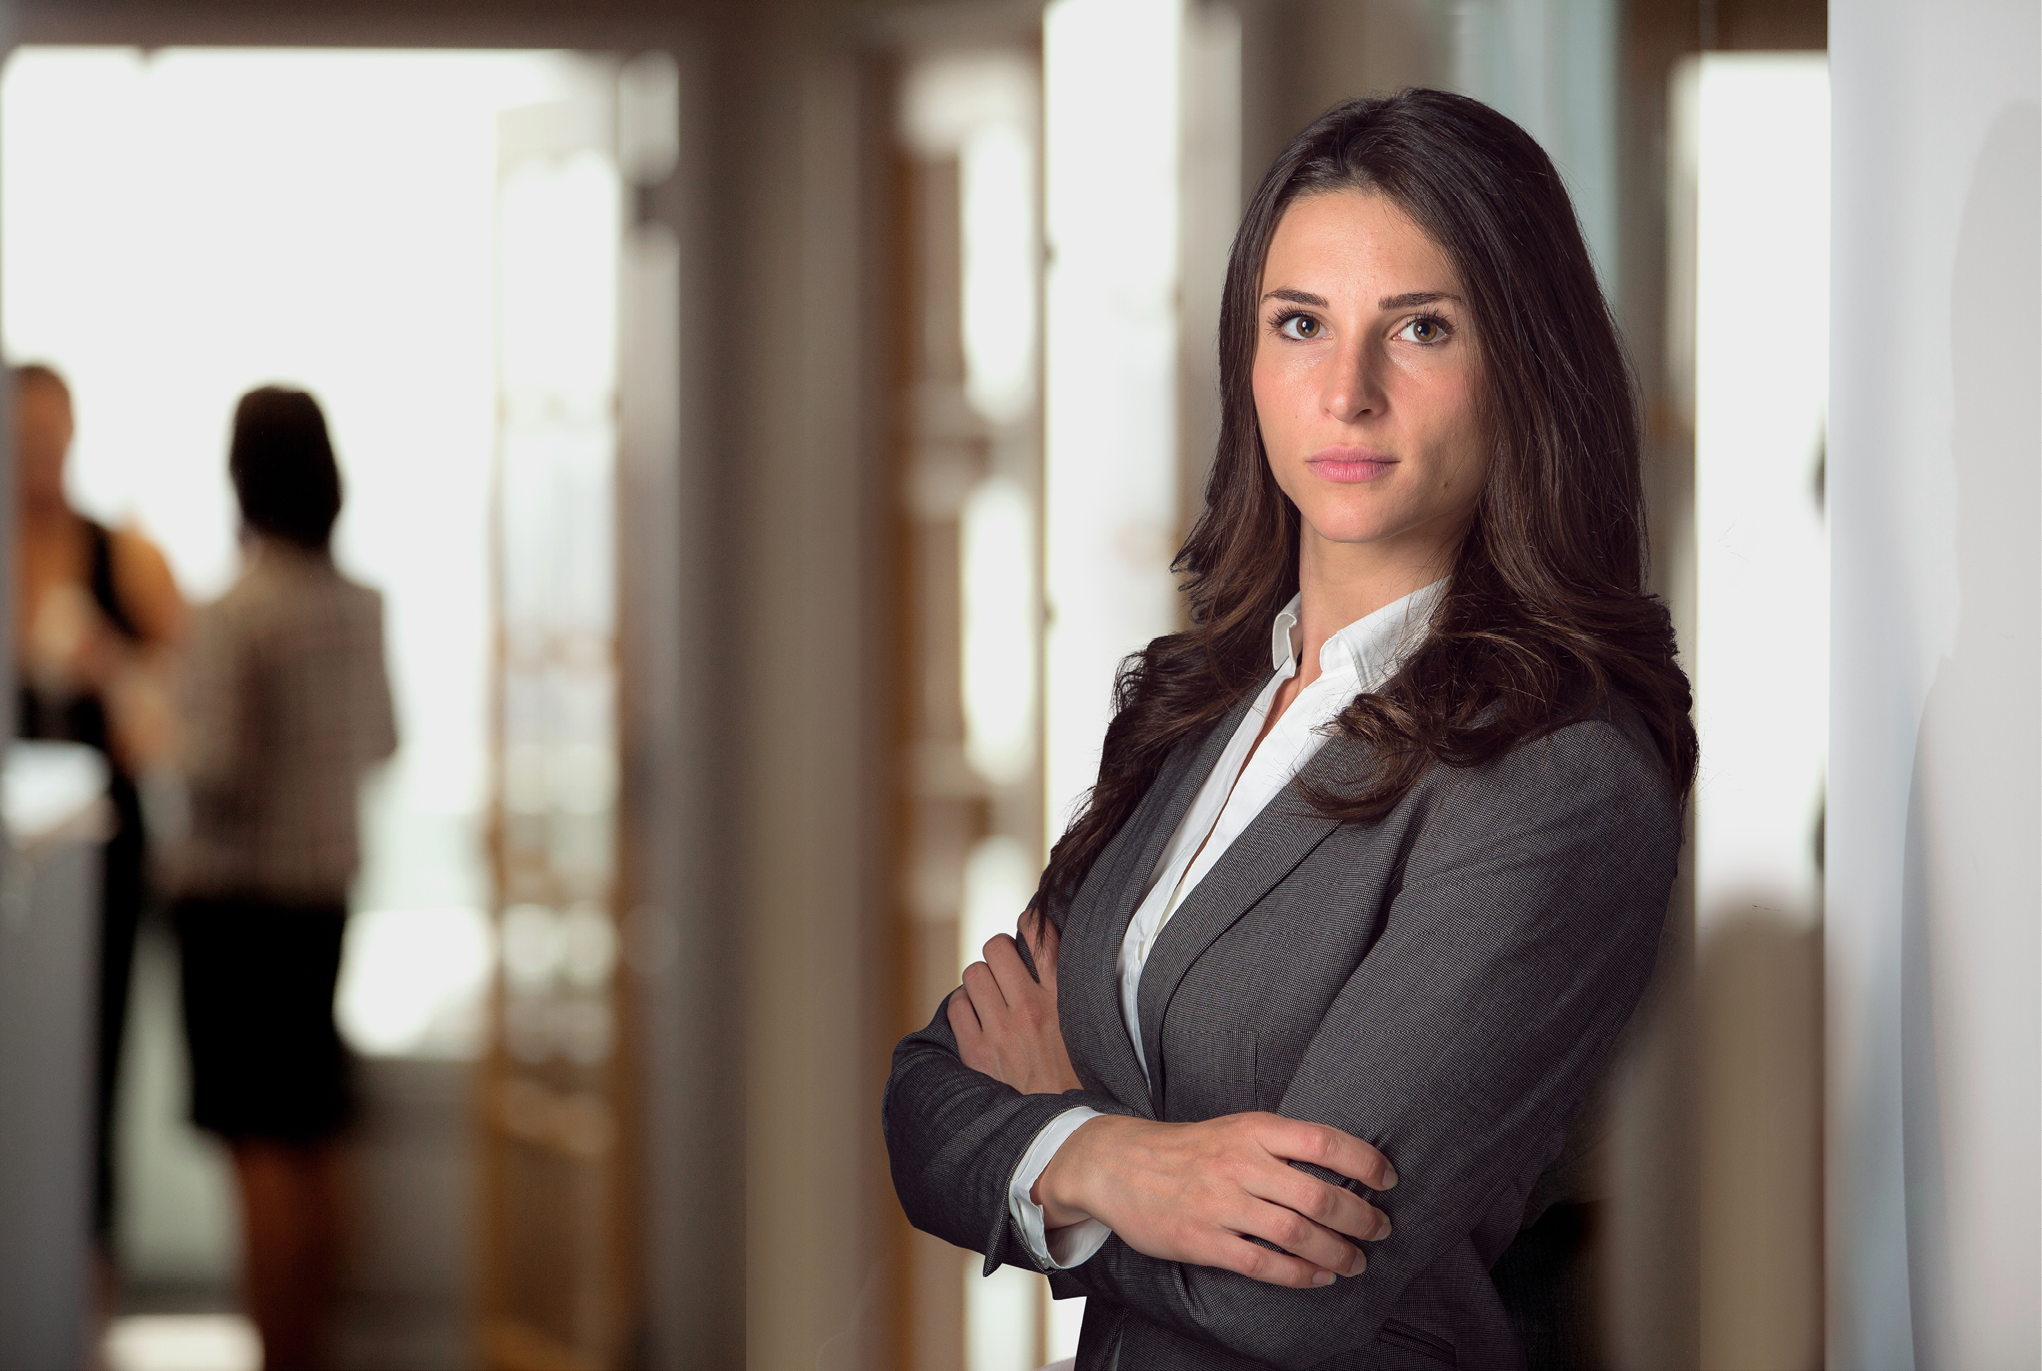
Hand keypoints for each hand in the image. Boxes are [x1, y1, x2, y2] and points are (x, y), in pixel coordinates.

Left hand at [949, 909, 1081, 1095]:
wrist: (1061, 1134)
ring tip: (990, 993)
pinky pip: (957, 1006)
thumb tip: (1061, 971)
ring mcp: (999, 1031)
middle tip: (1005, 966)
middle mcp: (1029, 1009)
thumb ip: (1078, 1001)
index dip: (1031, 922)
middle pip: (996, 948)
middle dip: (998, 952)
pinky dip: (964, 1006)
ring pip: (973, 973)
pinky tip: (976, 1016)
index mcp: (1062, 1002)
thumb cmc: (1081, 1084)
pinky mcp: (976, 1052)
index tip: (1028, 923)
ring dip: (980, 979)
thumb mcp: (1092, 1036)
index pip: (1042, 938)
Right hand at [1033, 1111, 1397, 1287]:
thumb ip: (1279, 1143)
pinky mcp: (1202, 1240)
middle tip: (1381, 1229)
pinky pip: (1263, 1264)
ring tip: (1356, 1262)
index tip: (1388, 1179)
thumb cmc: (1186, 1149)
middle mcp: (1240, 1163)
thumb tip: (1340, 1166)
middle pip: (1318, 1193)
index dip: (1363, 1161)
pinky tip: (1319, 1278)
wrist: (1115, 1164)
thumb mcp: (1233, 1128)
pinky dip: (1299, 1275)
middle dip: (1360, 1217)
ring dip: (1337, 1252)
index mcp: (1252, 1129)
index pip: (1323, 1140)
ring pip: (1296, 1233)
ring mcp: (1220, 1204)